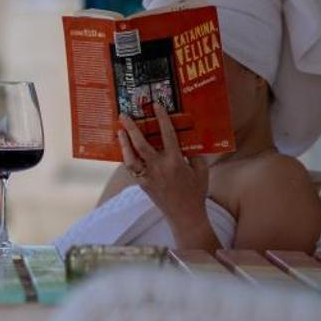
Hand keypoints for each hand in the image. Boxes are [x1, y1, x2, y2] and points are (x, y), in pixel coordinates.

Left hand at [117, 108, 209, 226]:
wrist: (184, 215)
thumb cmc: (195, 191)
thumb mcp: (201, 170)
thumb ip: (195, 154)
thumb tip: (188, 140)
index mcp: (175, 161)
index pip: (167, 134)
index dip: (161, 118)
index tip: (156, 105)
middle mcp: (159, 168)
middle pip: (141, 144)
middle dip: (131, 128)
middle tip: (124, 115)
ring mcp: (148, 177)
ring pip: (130, 158)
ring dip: (123, 144)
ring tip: (119, 131)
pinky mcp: (142, 184)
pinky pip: (131, 169)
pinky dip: (127, 158)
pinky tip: (125, 149)